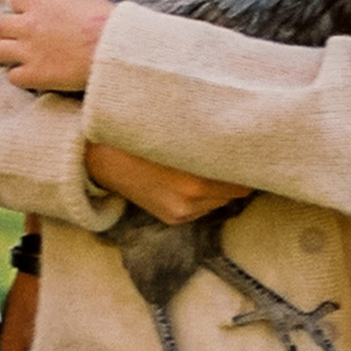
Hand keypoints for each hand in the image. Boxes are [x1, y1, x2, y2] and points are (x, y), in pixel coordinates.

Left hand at [0, 0, 113, 92]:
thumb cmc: (107, 23)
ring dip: (8, 53)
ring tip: (21, 58)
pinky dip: (20, 77)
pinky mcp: (34, 75)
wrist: (114, 51)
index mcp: (42, 2)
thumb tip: (67, 6)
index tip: (32, 16)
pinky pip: (11, 76)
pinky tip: (32, 76)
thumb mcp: (87, 1)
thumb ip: (67, 3)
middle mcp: (29, 24)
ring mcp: (29, 51)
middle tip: (21, 38)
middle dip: (8, 31)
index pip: (16, 0)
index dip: (23, 9)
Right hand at [85, 142, 250, 225]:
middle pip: (235, 192)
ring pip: (220, 201)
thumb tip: (246, 143)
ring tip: (204, 167)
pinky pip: (203, 210)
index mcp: (196, 178)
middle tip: (228, 157)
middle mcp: (191, 199)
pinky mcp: (172, 219)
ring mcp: (181, 212)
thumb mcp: (181, 132)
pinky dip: (202, 197)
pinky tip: (187, 180)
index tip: (249, 153)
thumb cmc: (143, 134)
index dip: (246, 164)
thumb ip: (212, 141)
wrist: (102, 157)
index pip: (243, 179)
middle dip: (233, 176)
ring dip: (218, 187)